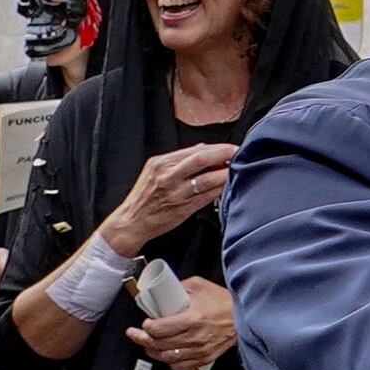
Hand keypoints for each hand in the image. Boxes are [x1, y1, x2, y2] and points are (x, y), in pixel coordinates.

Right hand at [102, 141, 236, 255]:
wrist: (131, 221)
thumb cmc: (145, 196)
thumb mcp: (155, 171)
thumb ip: (178, 159)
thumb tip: (203, 148)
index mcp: (160, 164)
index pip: (194, 150)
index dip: (216, 148)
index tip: (230, 147)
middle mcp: (167, 177)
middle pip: (201, 160)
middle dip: (223, 154)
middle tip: (238, 153)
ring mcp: (176, 193)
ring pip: (207, 179)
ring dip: (225, 173)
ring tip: (236, 170)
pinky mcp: (183, 208)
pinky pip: (207, 196)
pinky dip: (219, 189)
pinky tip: (228, 186)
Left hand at [130, 277, 235, 369]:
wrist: (246, 316)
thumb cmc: (224, 301)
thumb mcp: (201, 286)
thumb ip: (179, 288)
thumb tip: (163, 291)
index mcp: (192, 318)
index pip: (158, 329)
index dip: (146, 327)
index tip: (144, 322)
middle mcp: (194, 337)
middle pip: (158, 344)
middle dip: (141, 339)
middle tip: (135, 334)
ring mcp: (199, 350)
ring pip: (166, 357)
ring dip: (152, 352)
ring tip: (147, 345)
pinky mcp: (204, 358)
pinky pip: (179, 366)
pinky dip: (169, 361)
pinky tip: (165, 354)